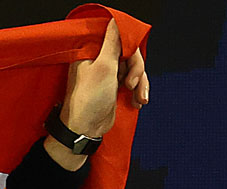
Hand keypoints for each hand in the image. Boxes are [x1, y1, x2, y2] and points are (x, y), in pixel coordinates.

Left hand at [45, 19, 149, 170]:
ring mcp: (107, 74)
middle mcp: (99, 60)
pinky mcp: (114, 86)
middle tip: (131, 84)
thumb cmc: (89, 100)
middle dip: (136, 69)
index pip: (118, 38)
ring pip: (134, 68)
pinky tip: (136, 102)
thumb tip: (115, 21)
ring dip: (140, 82)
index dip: (129, 48)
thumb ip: (113, 43)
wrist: (85, 129)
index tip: (130, 59)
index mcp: (91, 52)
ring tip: (137, 97)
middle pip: (129, 53)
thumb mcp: (104, 67)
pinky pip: (134, 81)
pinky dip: (138, 90)